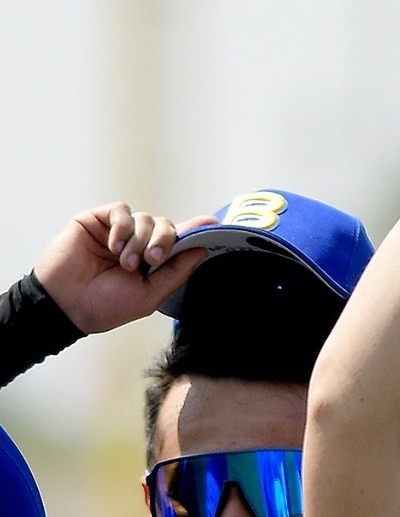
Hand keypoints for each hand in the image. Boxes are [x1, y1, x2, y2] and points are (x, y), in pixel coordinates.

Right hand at [33, 203, 214, 334]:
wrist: (68, 304)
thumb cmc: (106, 305)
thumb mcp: (150, 295)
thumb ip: (176, 272)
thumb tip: (201, 250)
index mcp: (154, 263)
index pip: (179, 242)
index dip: (196, 231)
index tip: (214, 223)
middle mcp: (139, 244)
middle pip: (166, 226)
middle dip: (164, 241)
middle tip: (152, 260)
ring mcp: (119, 231)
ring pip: (145, 218)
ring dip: (139, 241)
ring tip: (125, 262)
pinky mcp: (97, 220)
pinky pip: (121, 211)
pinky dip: (122, 227)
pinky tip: (114, 246)